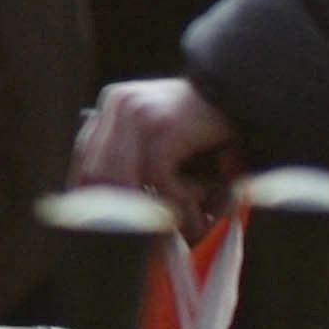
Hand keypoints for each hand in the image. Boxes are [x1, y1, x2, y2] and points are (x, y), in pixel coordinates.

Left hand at [76, 78, 241, 226]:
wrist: (242, 96)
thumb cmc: (200, 121)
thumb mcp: (158, 130)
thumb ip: (131, 151)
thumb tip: (103, 193)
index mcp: (113, 102)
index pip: (86, 151)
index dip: (89, 186)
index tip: (99, 217)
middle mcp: (120, 104)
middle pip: (101, 168)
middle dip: (121, 205)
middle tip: (144, 231)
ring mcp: (140, 115)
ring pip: (126, 178)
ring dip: (151, 209)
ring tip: (177, 224)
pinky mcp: (163, 129)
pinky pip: (158, 178)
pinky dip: (177, 199)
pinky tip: (197, 208)